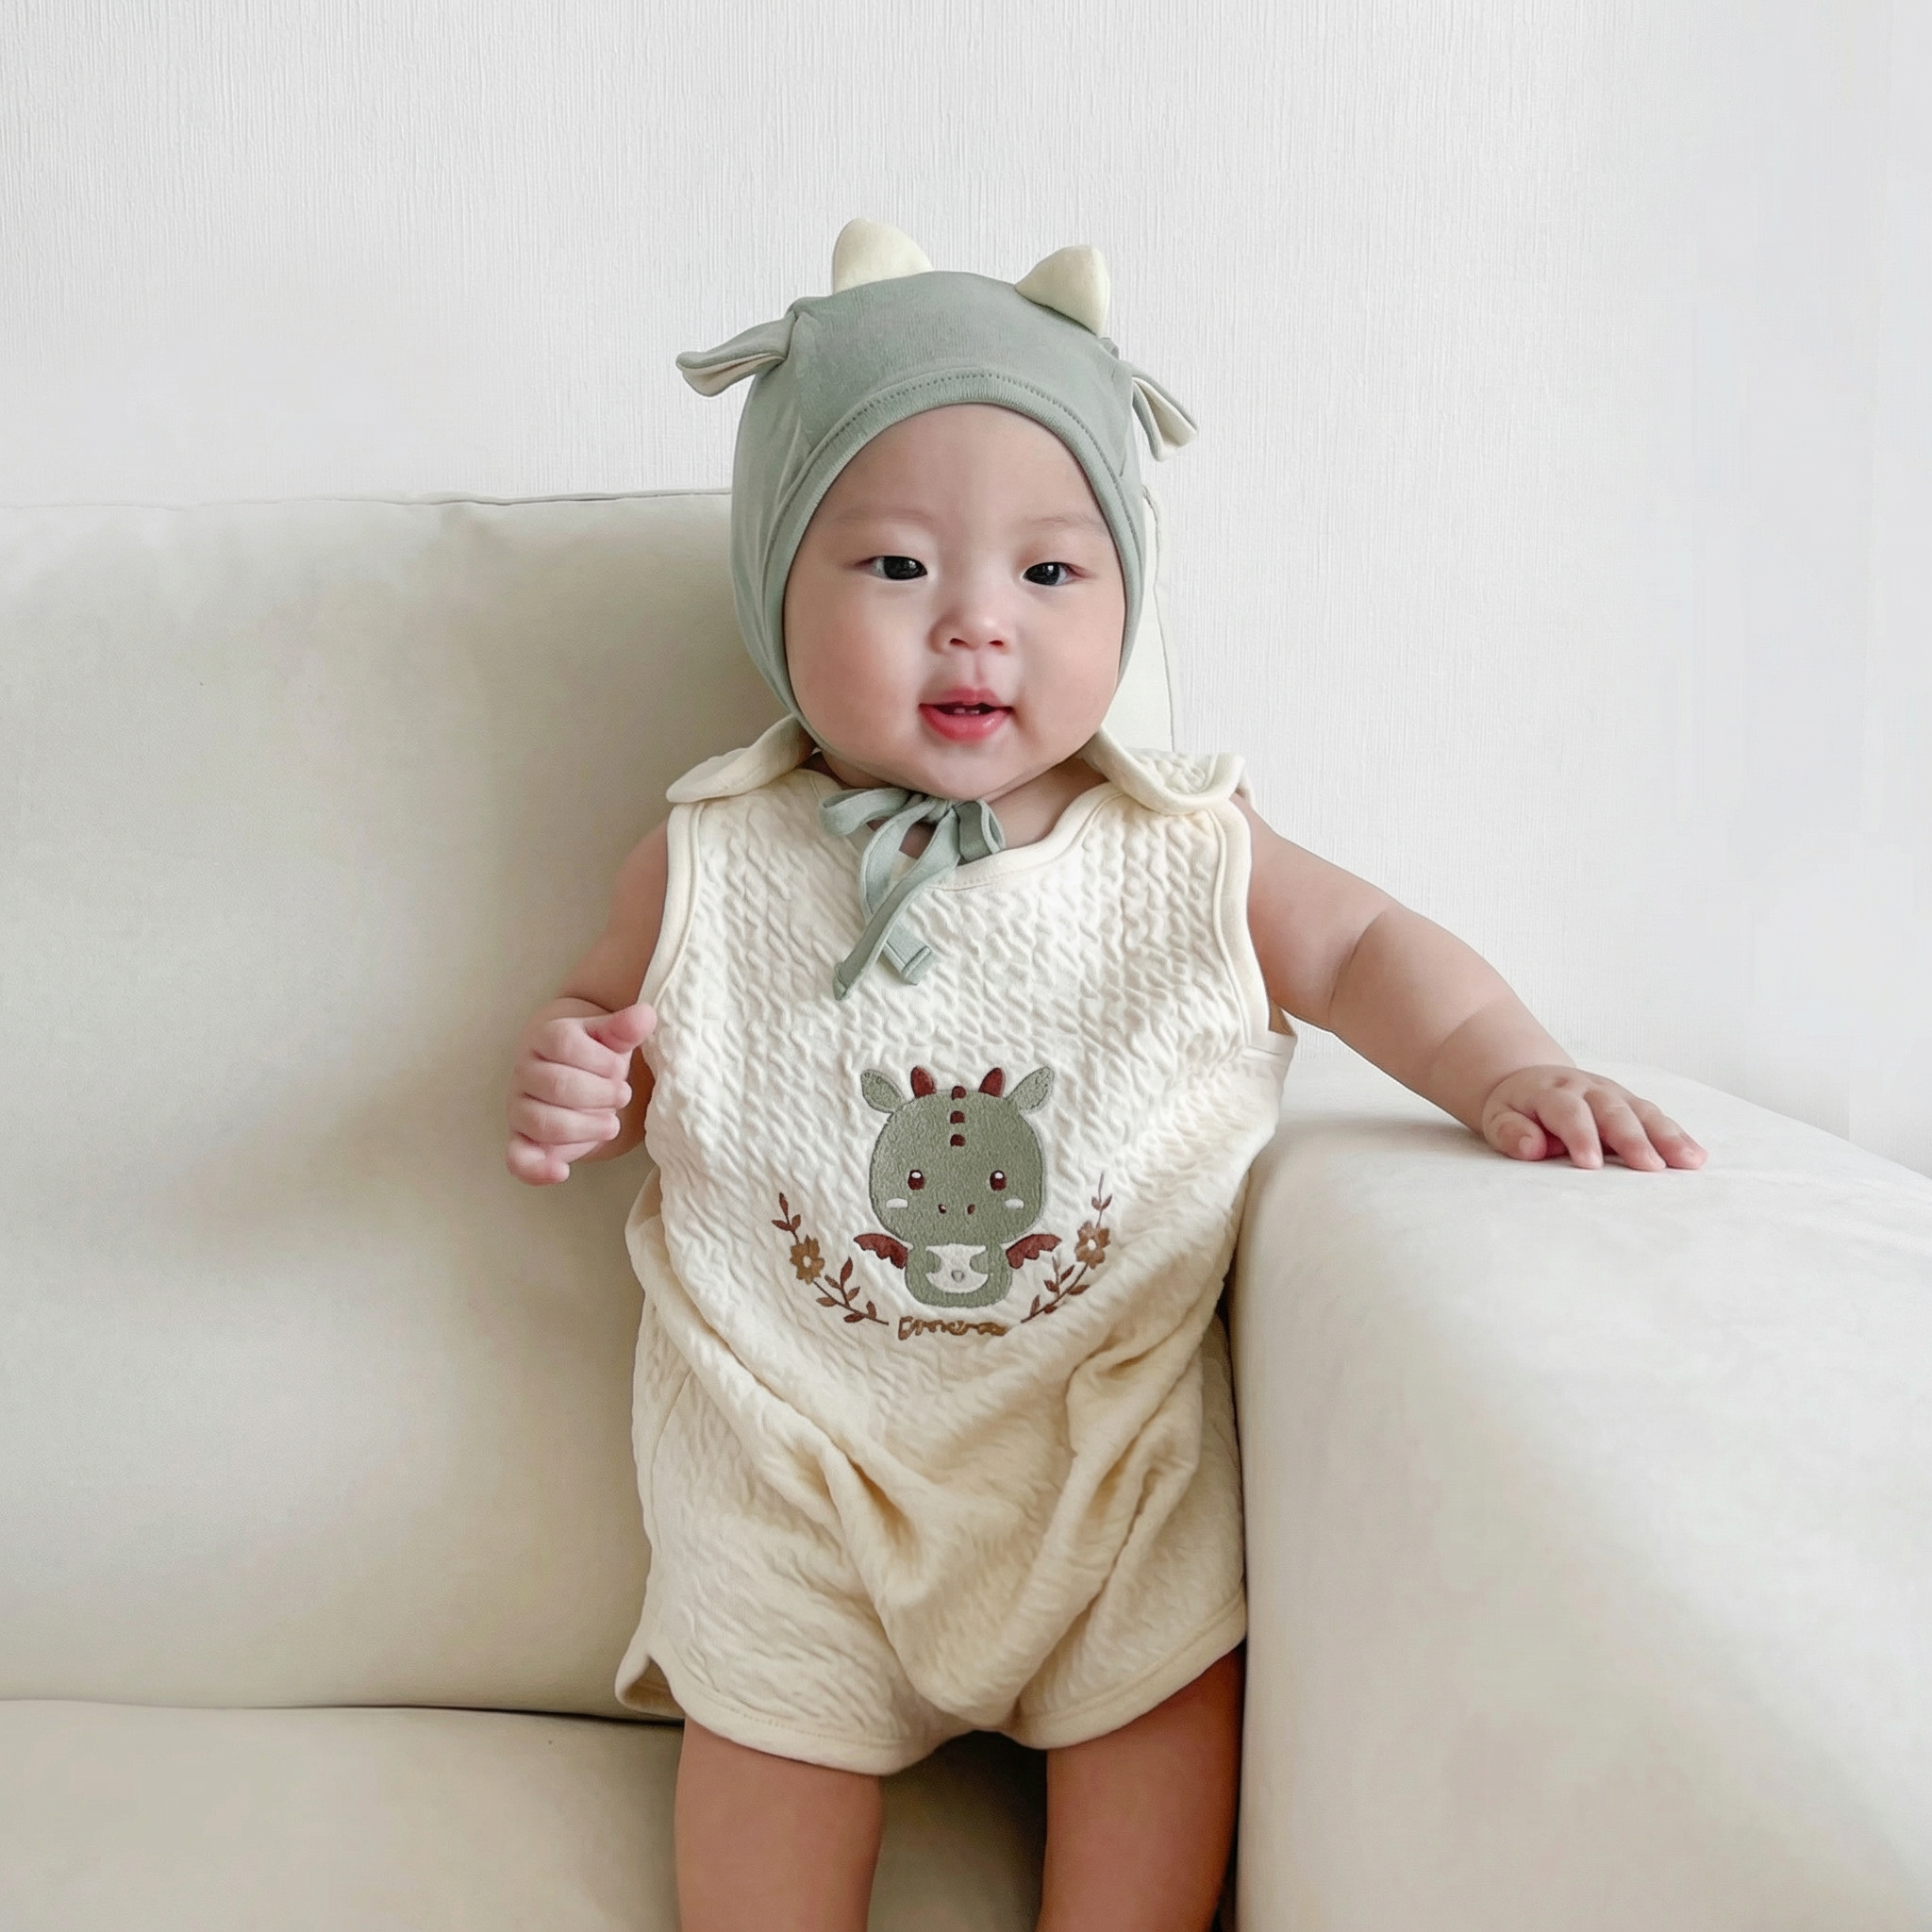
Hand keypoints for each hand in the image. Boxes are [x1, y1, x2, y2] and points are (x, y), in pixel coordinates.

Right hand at [506, 1000, 655, 1184]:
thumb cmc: (596, 1054)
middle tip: (623, 1096)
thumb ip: (626, 1027)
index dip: (600, 1061)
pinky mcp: (521, 1139)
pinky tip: (561, 1173)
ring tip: (611, 1124)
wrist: (574, 1072)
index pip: (565, 1045)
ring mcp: (519, 1106)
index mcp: (545, 1037)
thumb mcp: (612, 1037)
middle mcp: (525, 1071)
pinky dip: (536, 1170)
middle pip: (556, 1084)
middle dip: (599, 1094)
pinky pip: (518, 1158)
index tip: (620, 1069)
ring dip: (584, 1127)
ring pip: (543, 1122)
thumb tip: (645, 1015)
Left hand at [1481, 1066, 1705, 1170]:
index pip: (1568, 1111)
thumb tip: (1530, 1147)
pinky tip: (1695, 1156)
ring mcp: (1613, 1094)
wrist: (1530, 1080)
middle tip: (1650, 1166)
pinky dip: (1676, 1135)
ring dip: (1666, 1136)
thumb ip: (1511, 1132)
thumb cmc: (1515, 1109)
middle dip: (1632, 1138)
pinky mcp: (1630, 1104)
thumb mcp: (1498, 1118)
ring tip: (1689, 1161)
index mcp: (1550, 1091)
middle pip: (1612, 1110)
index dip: (1580, 1135)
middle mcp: (1587, 1088)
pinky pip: (1655, 1117)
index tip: (1590, 1164)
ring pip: (1642, 1111)